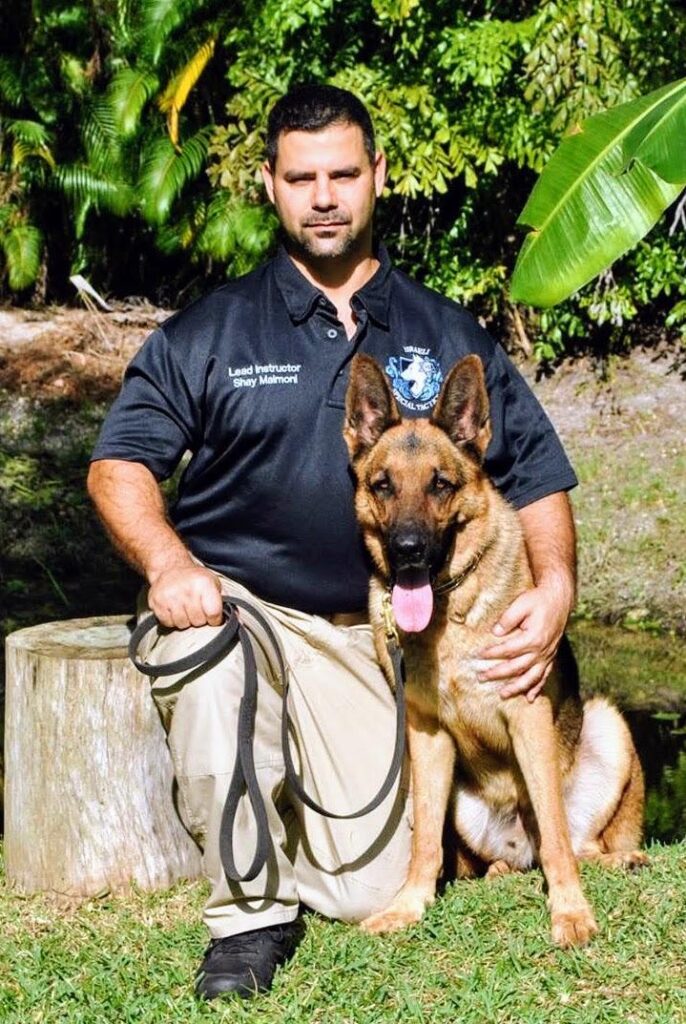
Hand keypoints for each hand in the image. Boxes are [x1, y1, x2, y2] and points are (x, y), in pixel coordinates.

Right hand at [147, 565, 222, 629]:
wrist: (170, 568)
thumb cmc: (195, 579)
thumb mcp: (213, 583)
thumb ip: (226, 600)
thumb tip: (239, 619)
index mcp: (204, 584)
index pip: (214, 614)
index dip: (215, 619)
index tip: (212, 616)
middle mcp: (187, 590)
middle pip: (198, 622)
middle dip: (199, 619)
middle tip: (196, 609)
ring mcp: (170, 597)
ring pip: (182, 624)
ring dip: (185, 620)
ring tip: (185, 608)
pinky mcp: (157, 603)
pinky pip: (168, 623)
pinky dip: (172, 620)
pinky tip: (174, 609)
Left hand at [476, 583, 570, 701]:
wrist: (559, 600)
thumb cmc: (538, 600)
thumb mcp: (521, 604)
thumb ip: (507, 619)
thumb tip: (495, 633)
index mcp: (533, 638)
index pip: (508, 650)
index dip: (492, 654)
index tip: (478, 655)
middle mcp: (541, 651)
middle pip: (517, 668)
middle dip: (497, 674)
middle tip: (481, 678)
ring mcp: (547, 656)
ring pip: (531, 678)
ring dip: (517, 688)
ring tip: (503, 695)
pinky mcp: (551, 657)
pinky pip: (544, 676)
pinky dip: (537, 688)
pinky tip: (530, 698)